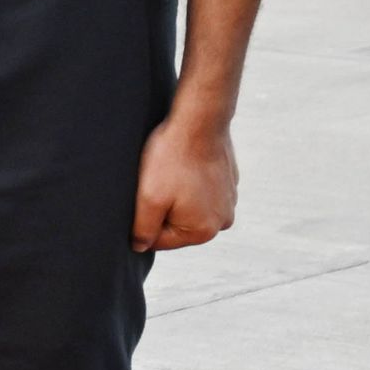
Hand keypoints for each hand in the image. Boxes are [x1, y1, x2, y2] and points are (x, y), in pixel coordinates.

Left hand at [133, 105, 237, 251]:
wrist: (199, 123)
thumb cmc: (171, 161)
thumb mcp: (148, 199)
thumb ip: (143, 229)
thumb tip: (140, 246)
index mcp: (203, 231)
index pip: (160, 241)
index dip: (143, 222)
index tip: (143, 198)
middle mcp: (222, 222)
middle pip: (175, 226)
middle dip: (161, 209)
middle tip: (155, 184)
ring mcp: (229, 202)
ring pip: (187, 209)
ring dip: (174, 196)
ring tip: (170, 174)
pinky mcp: (228, 184)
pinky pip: (199, 192)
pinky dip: (187, 183)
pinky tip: (181, 167)